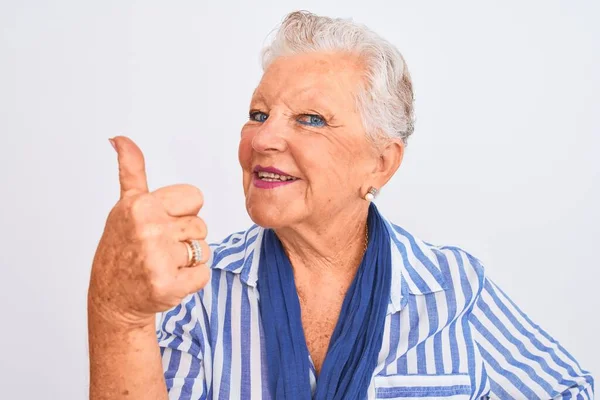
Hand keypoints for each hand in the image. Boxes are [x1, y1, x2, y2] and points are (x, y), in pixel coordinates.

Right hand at [88, 136, 210, 328]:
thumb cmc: (123, 247)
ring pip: (204, 250)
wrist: (113, 296)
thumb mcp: (126, 204)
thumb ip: (131, 170)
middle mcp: (148, 229)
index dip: (182, 212)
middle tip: (158, 248)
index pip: (195, 198)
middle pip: (201, 225)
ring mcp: (157, 258)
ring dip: (188, 260)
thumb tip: (119, 138)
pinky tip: (168, 281)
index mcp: (141, 205)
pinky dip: (191, 281)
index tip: (161, 223)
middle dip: (185, 237)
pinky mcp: (167, 285)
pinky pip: (203, 274)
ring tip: (161, 264)